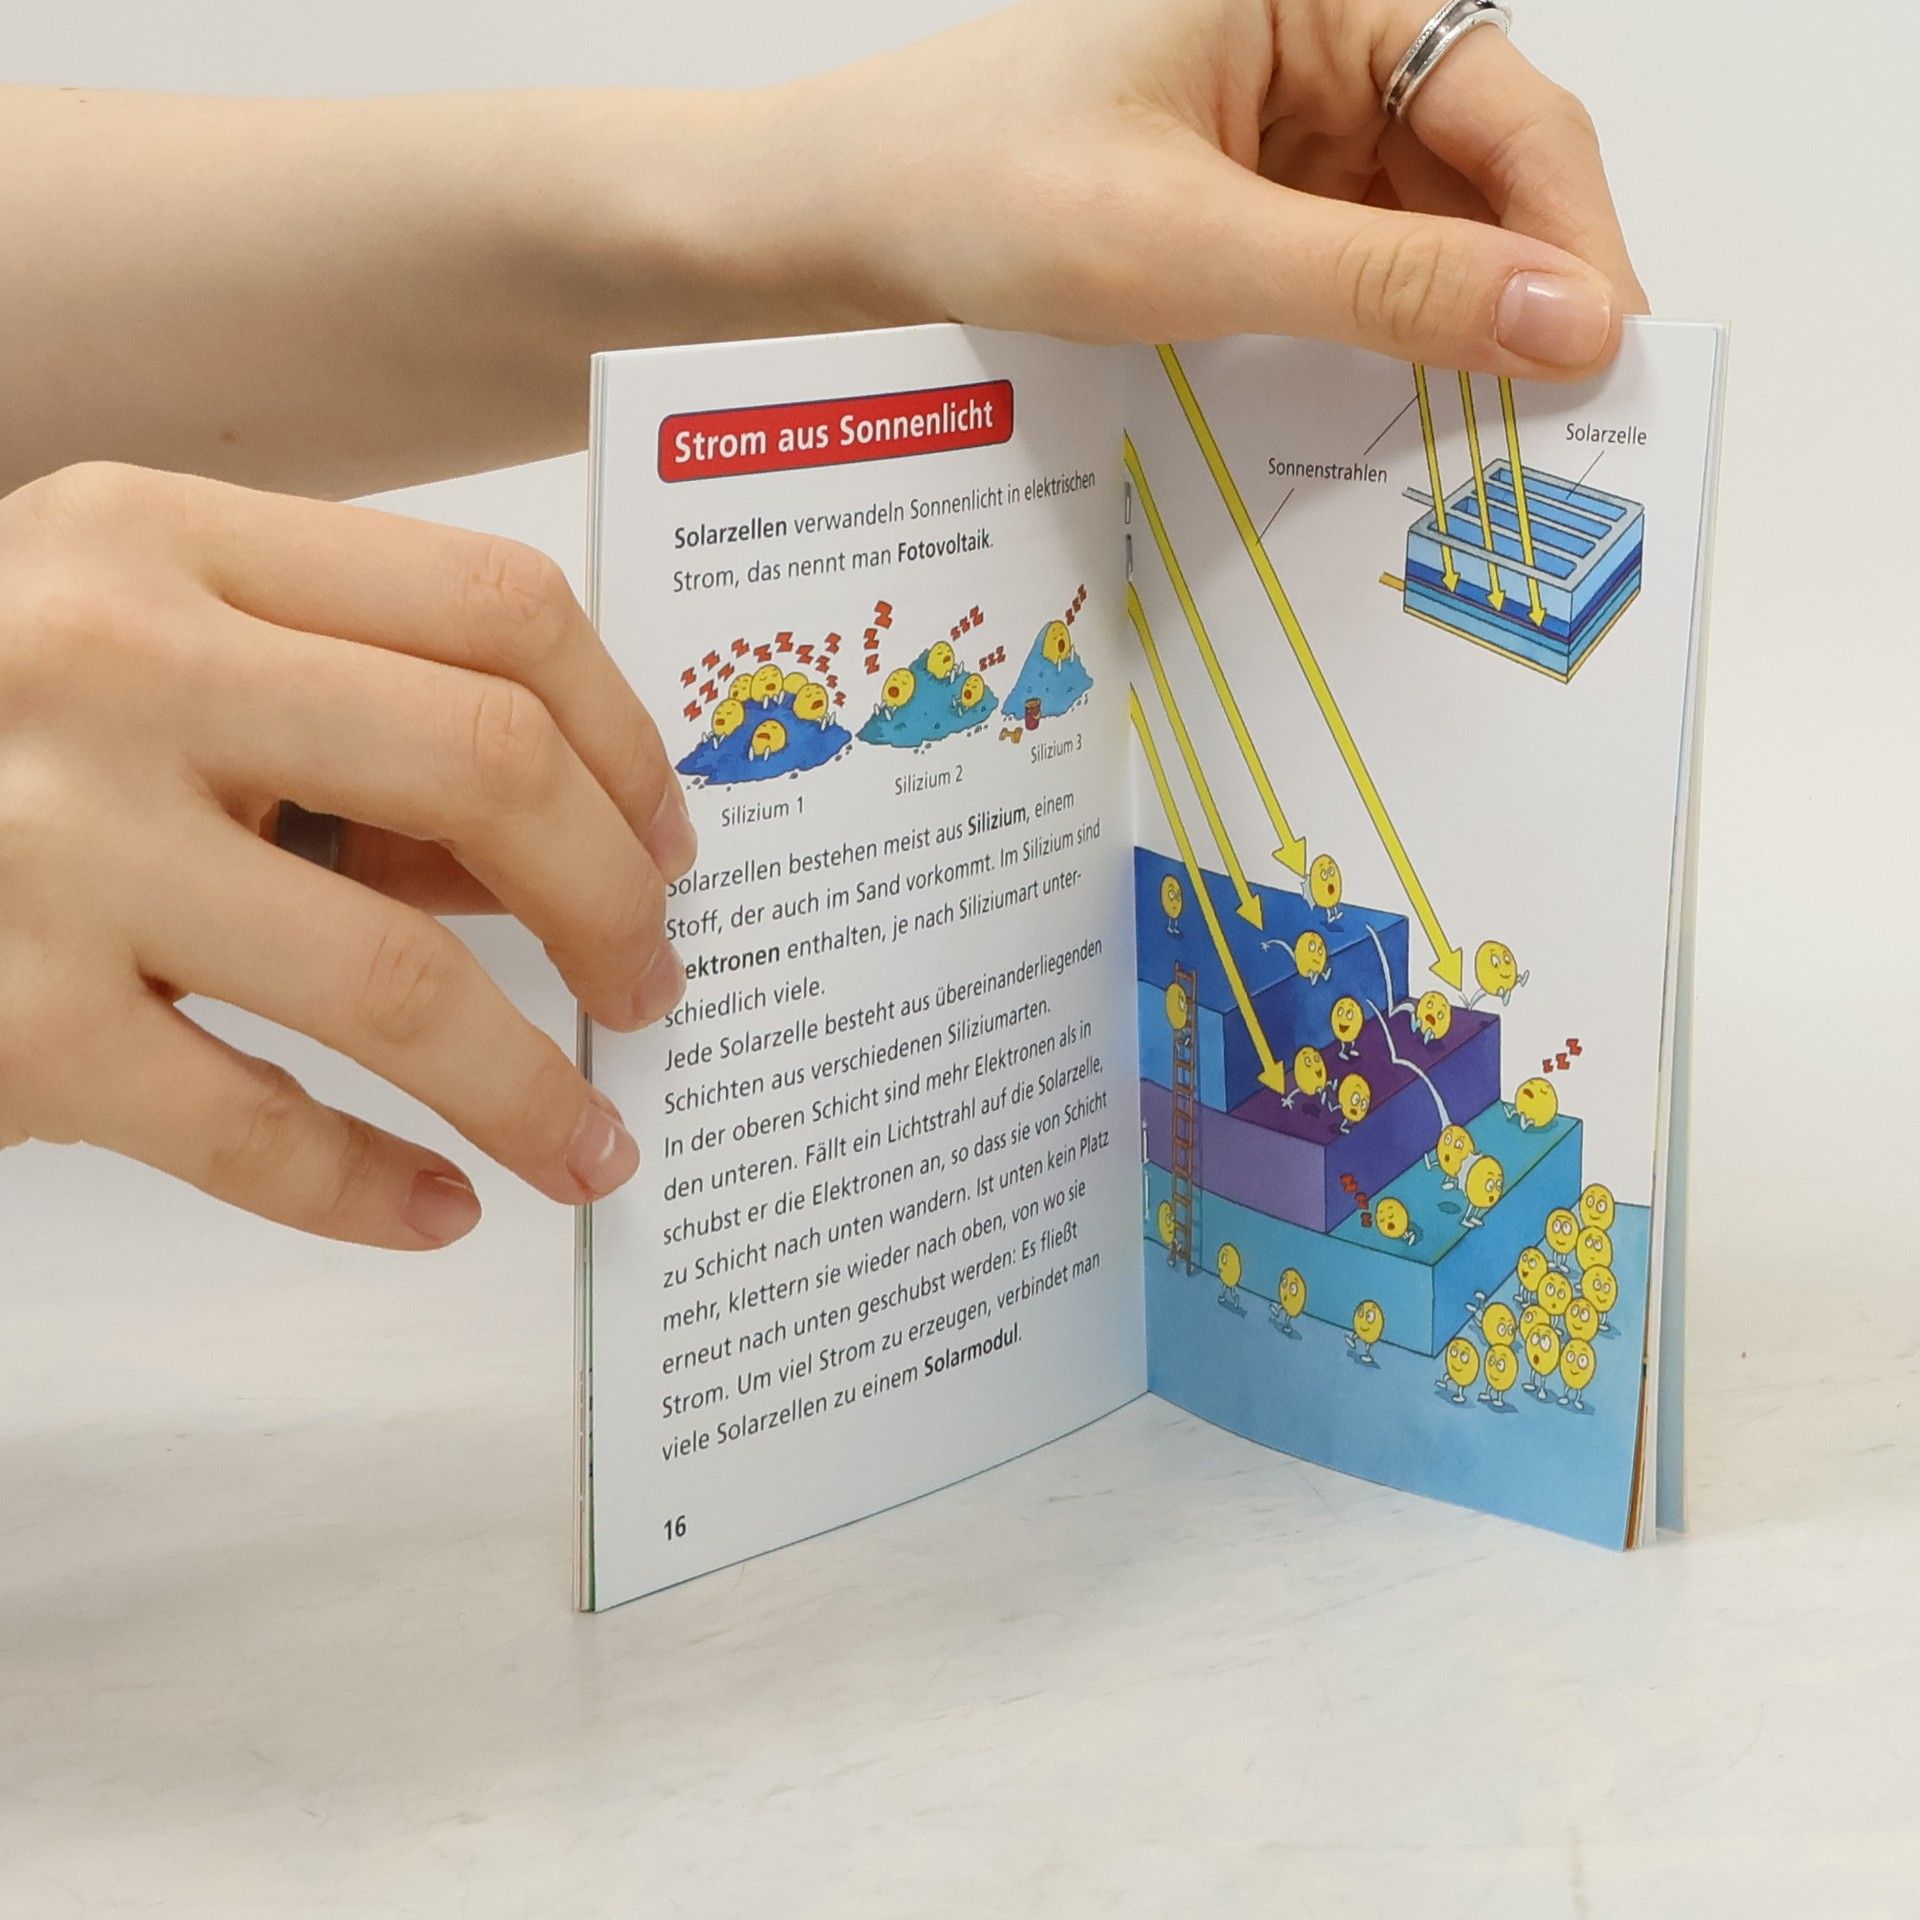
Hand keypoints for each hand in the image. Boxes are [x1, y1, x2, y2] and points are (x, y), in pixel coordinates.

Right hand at [0, 463, 691, 1247]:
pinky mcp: (8, 1026)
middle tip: (655, 985)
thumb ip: (337, 716)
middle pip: (486, 766)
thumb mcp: (135, 650)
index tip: (672, 838)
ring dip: (534, 1085)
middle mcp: (111, 664)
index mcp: (165, 539)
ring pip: (400, 978)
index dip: (626, 737)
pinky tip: (439, 1208)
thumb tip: (566, 853)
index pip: (495, 607)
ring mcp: (48, 847)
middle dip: (617, 900)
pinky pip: (252, 1133)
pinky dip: (372, 1192)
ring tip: (590, 1146)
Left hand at [796, 0, 1645, 375]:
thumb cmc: (975, 192)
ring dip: (1445, 322)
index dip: (1571, 233)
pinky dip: (1370, 333)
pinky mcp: (1239, 192)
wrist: (834, 227)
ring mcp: (1276, 119)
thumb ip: (1386, 283)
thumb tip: (1568, 321)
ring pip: (1416, 223)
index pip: (1503, 104)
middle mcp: (1311, 40)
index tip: (1609, 354)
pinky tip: (1385, 406)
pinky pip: (1344, 259)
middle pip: (1476, 165)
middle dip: (1515, 288)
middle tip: (1553, 425)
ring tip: (1475, 436)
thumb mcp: (1192, 247)